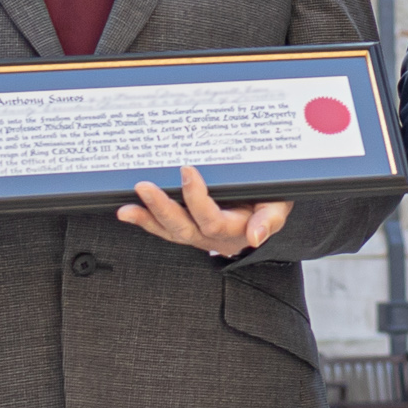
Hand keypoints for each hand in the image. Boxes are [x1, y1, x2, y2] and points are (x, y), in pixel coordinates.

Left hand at [119, 166, 292, 256]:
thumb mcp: (279, 206)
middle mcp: (212, 236)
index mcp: (236, 228)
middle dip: (163, 208)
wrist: (265, 207)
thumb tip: (255, 237)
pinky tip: (127, 212)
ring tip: (128, 207)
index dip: (197, 199)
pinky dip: (144, 220)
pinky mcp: (185, 228)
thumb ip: (270, 220)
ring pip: (169, 230)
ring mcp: (197, 233)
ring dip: (147, 217)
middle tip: (146, 187)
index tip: (188, 170)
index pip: (212, 219)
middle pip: (184, 228)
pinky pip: (162, 227)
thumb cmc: (270, 201)